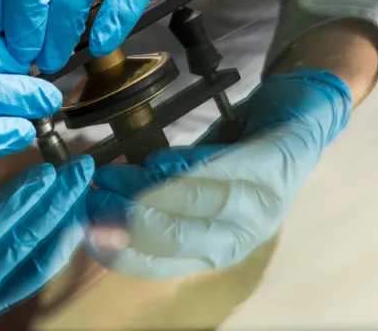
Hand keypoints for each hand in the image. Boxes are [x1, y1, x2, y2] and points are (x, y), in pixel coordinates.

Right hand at [85, 69, 351, 278]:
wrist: (291, 113)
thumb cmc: (233, 152)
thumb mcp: (191, 183)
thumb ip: (152, 195)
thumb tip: (97, 199)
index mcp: (216, 248)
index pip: (163, 264)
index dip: (122, 250)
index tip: (86, 231)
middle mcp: (243, 235)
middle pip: (185, 241)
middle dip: (133, 222)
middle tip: (94, 200)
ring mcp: (266, 202)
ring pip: (207, 207)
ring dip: (155, 191)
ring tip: (117, 176)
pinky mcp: (277, 164)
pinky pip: (231, 169)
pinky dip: (192, 166)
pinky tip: (161, 162)